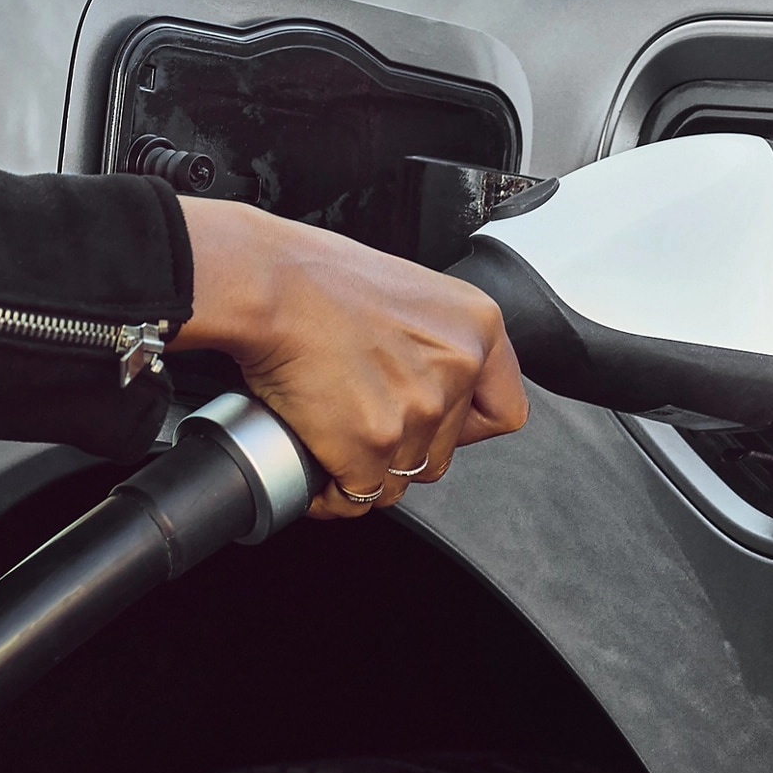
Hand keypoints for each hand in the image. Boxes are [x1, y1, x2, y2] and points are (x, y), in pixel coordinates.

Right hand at [175, 199, 527, 517]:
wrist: (269, 283)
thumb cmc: (319, 276)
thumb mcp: (409, 291)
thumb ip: (433, 341)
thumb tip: (425, 383)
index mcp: (477, 327)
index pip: (503, 412)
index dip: (462, 427)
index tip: (434, 422)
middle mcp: (458, 369)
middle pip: (442, 453)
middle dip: (400, 449)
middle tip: (359, 418)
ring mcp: (418, 410)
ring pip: (400, 478)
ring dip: (365, 470)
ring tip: (331, 437)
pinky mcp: (372, 443)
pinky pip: (358, 496)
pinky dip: (331, 493)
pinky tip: (314, 466)